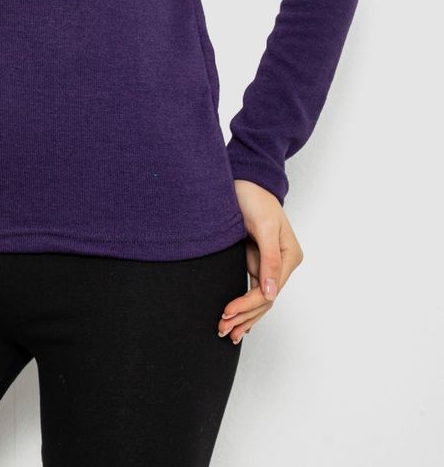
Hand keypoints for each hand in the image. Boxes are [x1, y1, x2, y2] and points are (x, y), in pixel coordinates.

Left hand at [217, 179, 303, 343]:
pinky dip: (245, 304)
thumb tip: (271, 291)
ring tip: (228, 333)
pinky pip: (252, 288)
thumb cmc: (256, 198)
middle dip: (244, 316)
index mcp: (290, 257)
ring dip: (245, 316)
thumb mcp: (264, 227)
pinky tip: (238, 320)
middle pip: (264, 299)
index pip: (268, 291)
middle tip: (223, 329)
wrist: (247, 180)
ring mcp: (270, 264)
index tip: (227, 313)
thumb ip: (270, 259)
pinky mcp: (257, 260)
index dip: (247, 304)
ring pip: (259, 298)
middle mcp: (283, 263)